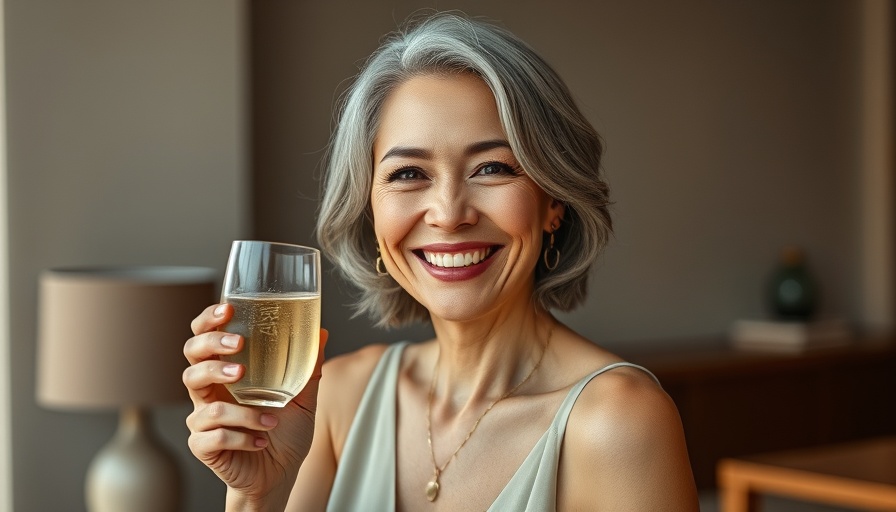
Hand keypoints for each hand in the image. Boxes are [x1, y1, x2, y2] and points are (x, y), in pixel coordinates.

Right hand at [183, 303, 327, 508]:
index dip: (208, 321)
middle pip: (191, 357)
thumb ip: (309, 367)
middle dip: (211, 346)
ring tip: (269, 416)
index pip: (205, 338)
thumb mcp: (304, 398)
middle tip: (238, 345)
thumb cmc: (284, 434)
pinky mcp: (203, 445)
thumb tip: (322, 331)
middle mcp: (211, 392)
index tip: (228, 310)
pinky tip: (261, 441)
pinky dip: (242, 437)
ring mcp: (203, 418)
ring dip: (239, 407)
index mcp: (228, 374)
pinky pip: (212, 434)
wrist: (279, 477)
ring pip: (200, 397)